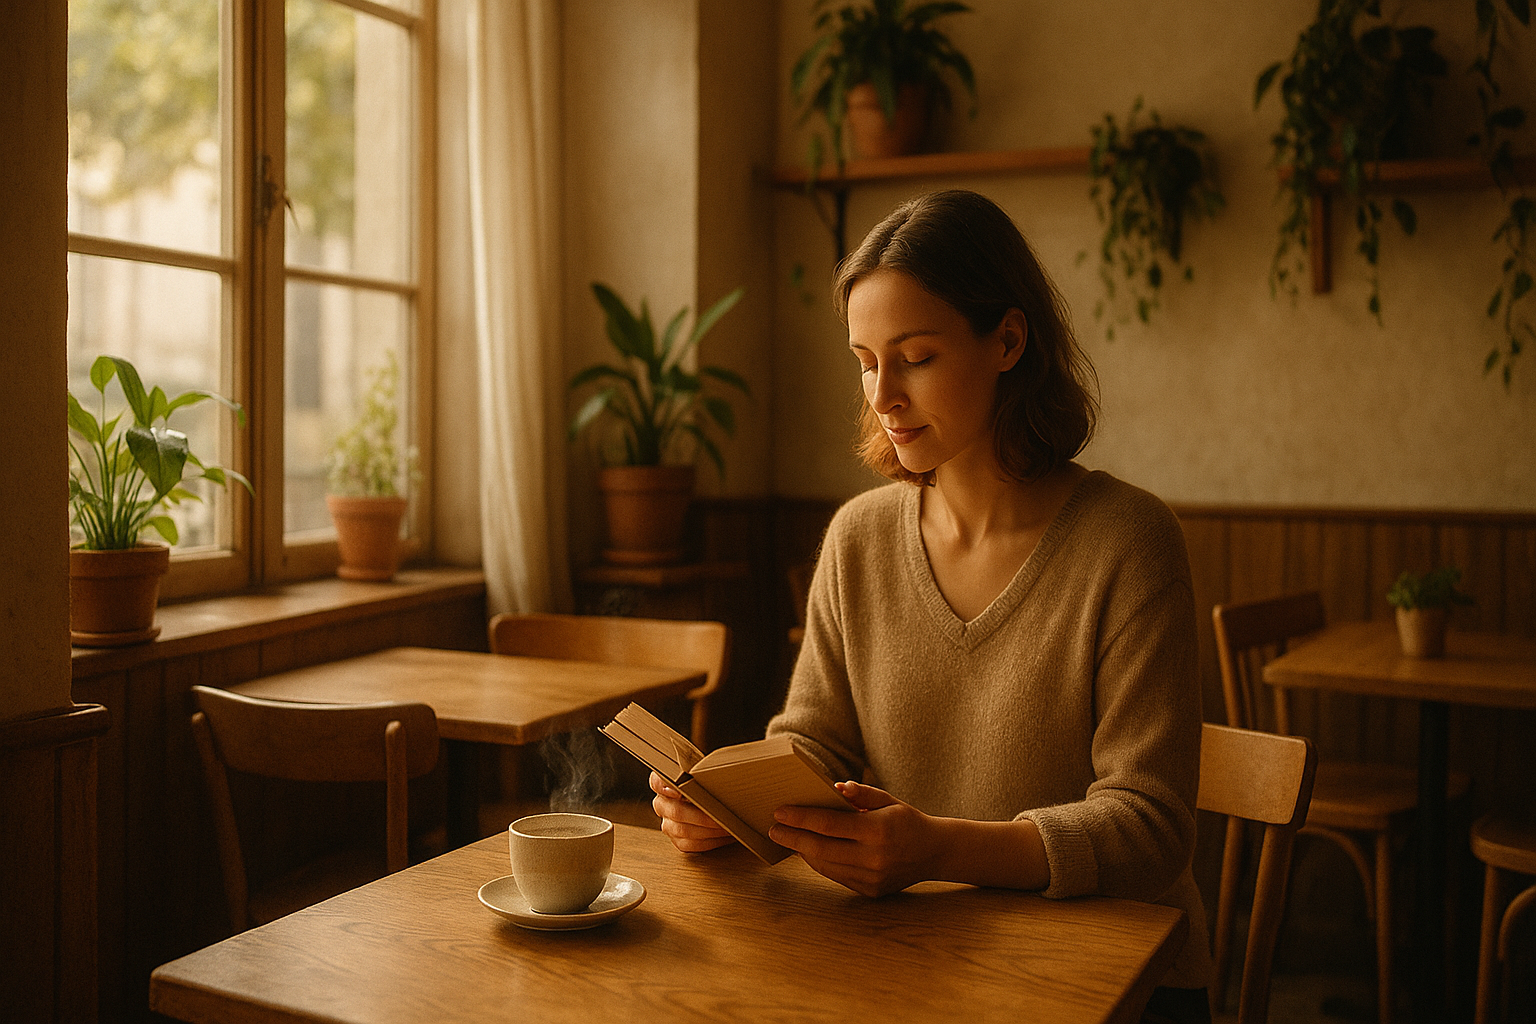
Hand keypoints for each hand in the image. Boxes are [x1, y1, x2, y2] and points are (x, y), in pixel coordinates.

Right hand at [649, 771, 735, 852]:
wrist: (711, 795)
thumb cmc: (707, 780)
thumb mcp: (701, 767)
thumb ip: (698, 766)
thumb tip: (707, 766)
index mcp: (662, 782)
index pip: (658, 782)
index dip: (665, 787)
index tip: (678, 790)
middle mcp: (661, 803)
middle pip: (676, 812)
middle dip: (703, 816)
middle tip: (722, 814)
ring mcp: (667, 823)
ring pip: (683, 830)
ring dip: (709, 830)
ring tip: (728, 825)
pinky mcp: (677, 839)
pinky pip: (689, 845)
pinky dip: (709, 841)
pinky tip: (724, 835)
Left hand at [767, 781, 943, 896]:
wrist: (935, 853)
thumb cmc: (907, 821)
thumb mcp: (888, 800)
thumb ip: (862, 793)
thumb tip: (834, 787)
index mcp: (878, 830)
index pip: (828, 824)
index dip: (800, 818)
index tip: (779, 812)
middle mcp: (873, 858)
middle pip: (820, 848)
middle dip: (792, 838)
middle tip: (773, 829)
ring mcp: (871, 878)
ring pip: (825, 865)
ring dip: (803, 851)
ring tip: (788, 837)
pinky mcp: (869, 891)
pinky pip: (836, 876)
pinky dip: (820, 862)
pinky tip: (810, 851)